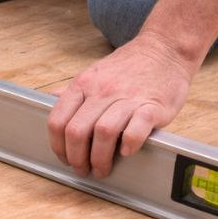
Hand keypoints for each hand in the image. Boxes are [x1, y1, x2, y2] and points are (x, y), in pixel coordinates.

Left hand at [47, 33, 199, 178]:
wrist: (165, 49)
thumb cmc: (130, 65)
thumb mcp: (95, 72)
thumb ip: (75, 90)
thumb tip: (52, 99)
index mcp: (84, 84)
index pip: (57, 120)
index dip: (57, 146)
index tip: (64, 158)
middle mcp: (102, 90)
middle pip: (77, 131)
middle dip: (76, 158)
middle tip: (83, 169)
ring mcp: (128, 98)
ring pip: (103, 133)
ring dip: (100, 158)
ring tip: (102, 169)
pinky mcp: (152, 106)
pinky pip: (136, 130)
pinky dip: (128, 145)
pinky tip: (126, 152)